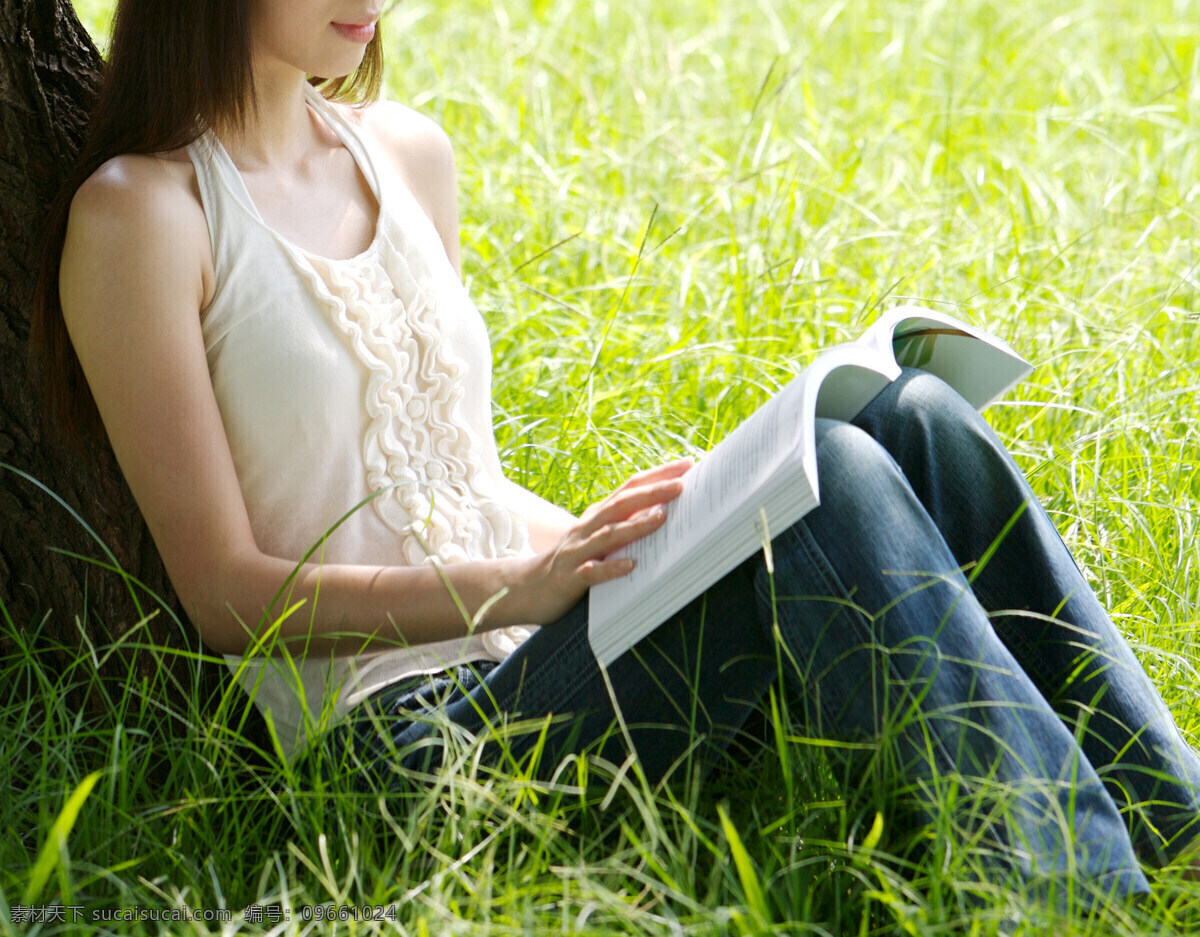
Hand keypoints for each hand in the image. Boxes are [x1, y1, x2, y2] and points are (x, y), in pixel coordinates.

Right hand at [515, 460, 691, 623]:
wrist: (525, 587)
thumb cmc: (571, 561)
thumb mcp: (596, 537)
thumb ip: (623, 524)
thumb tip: (664, 512)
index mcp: (596, 516)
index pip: (629, 488)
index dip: (656, 475)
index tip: (687, 465)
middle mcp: (586, 528)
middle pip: (621, 504)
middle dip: (652, 493)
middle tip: (682, 485)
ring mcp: (577, 552)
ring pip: (608, 535)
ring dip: (635, 526)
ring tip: (661, 518)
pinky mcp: (570, 579)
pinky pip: (592, 572)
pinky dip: (611, 567)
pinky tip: (630, 566)